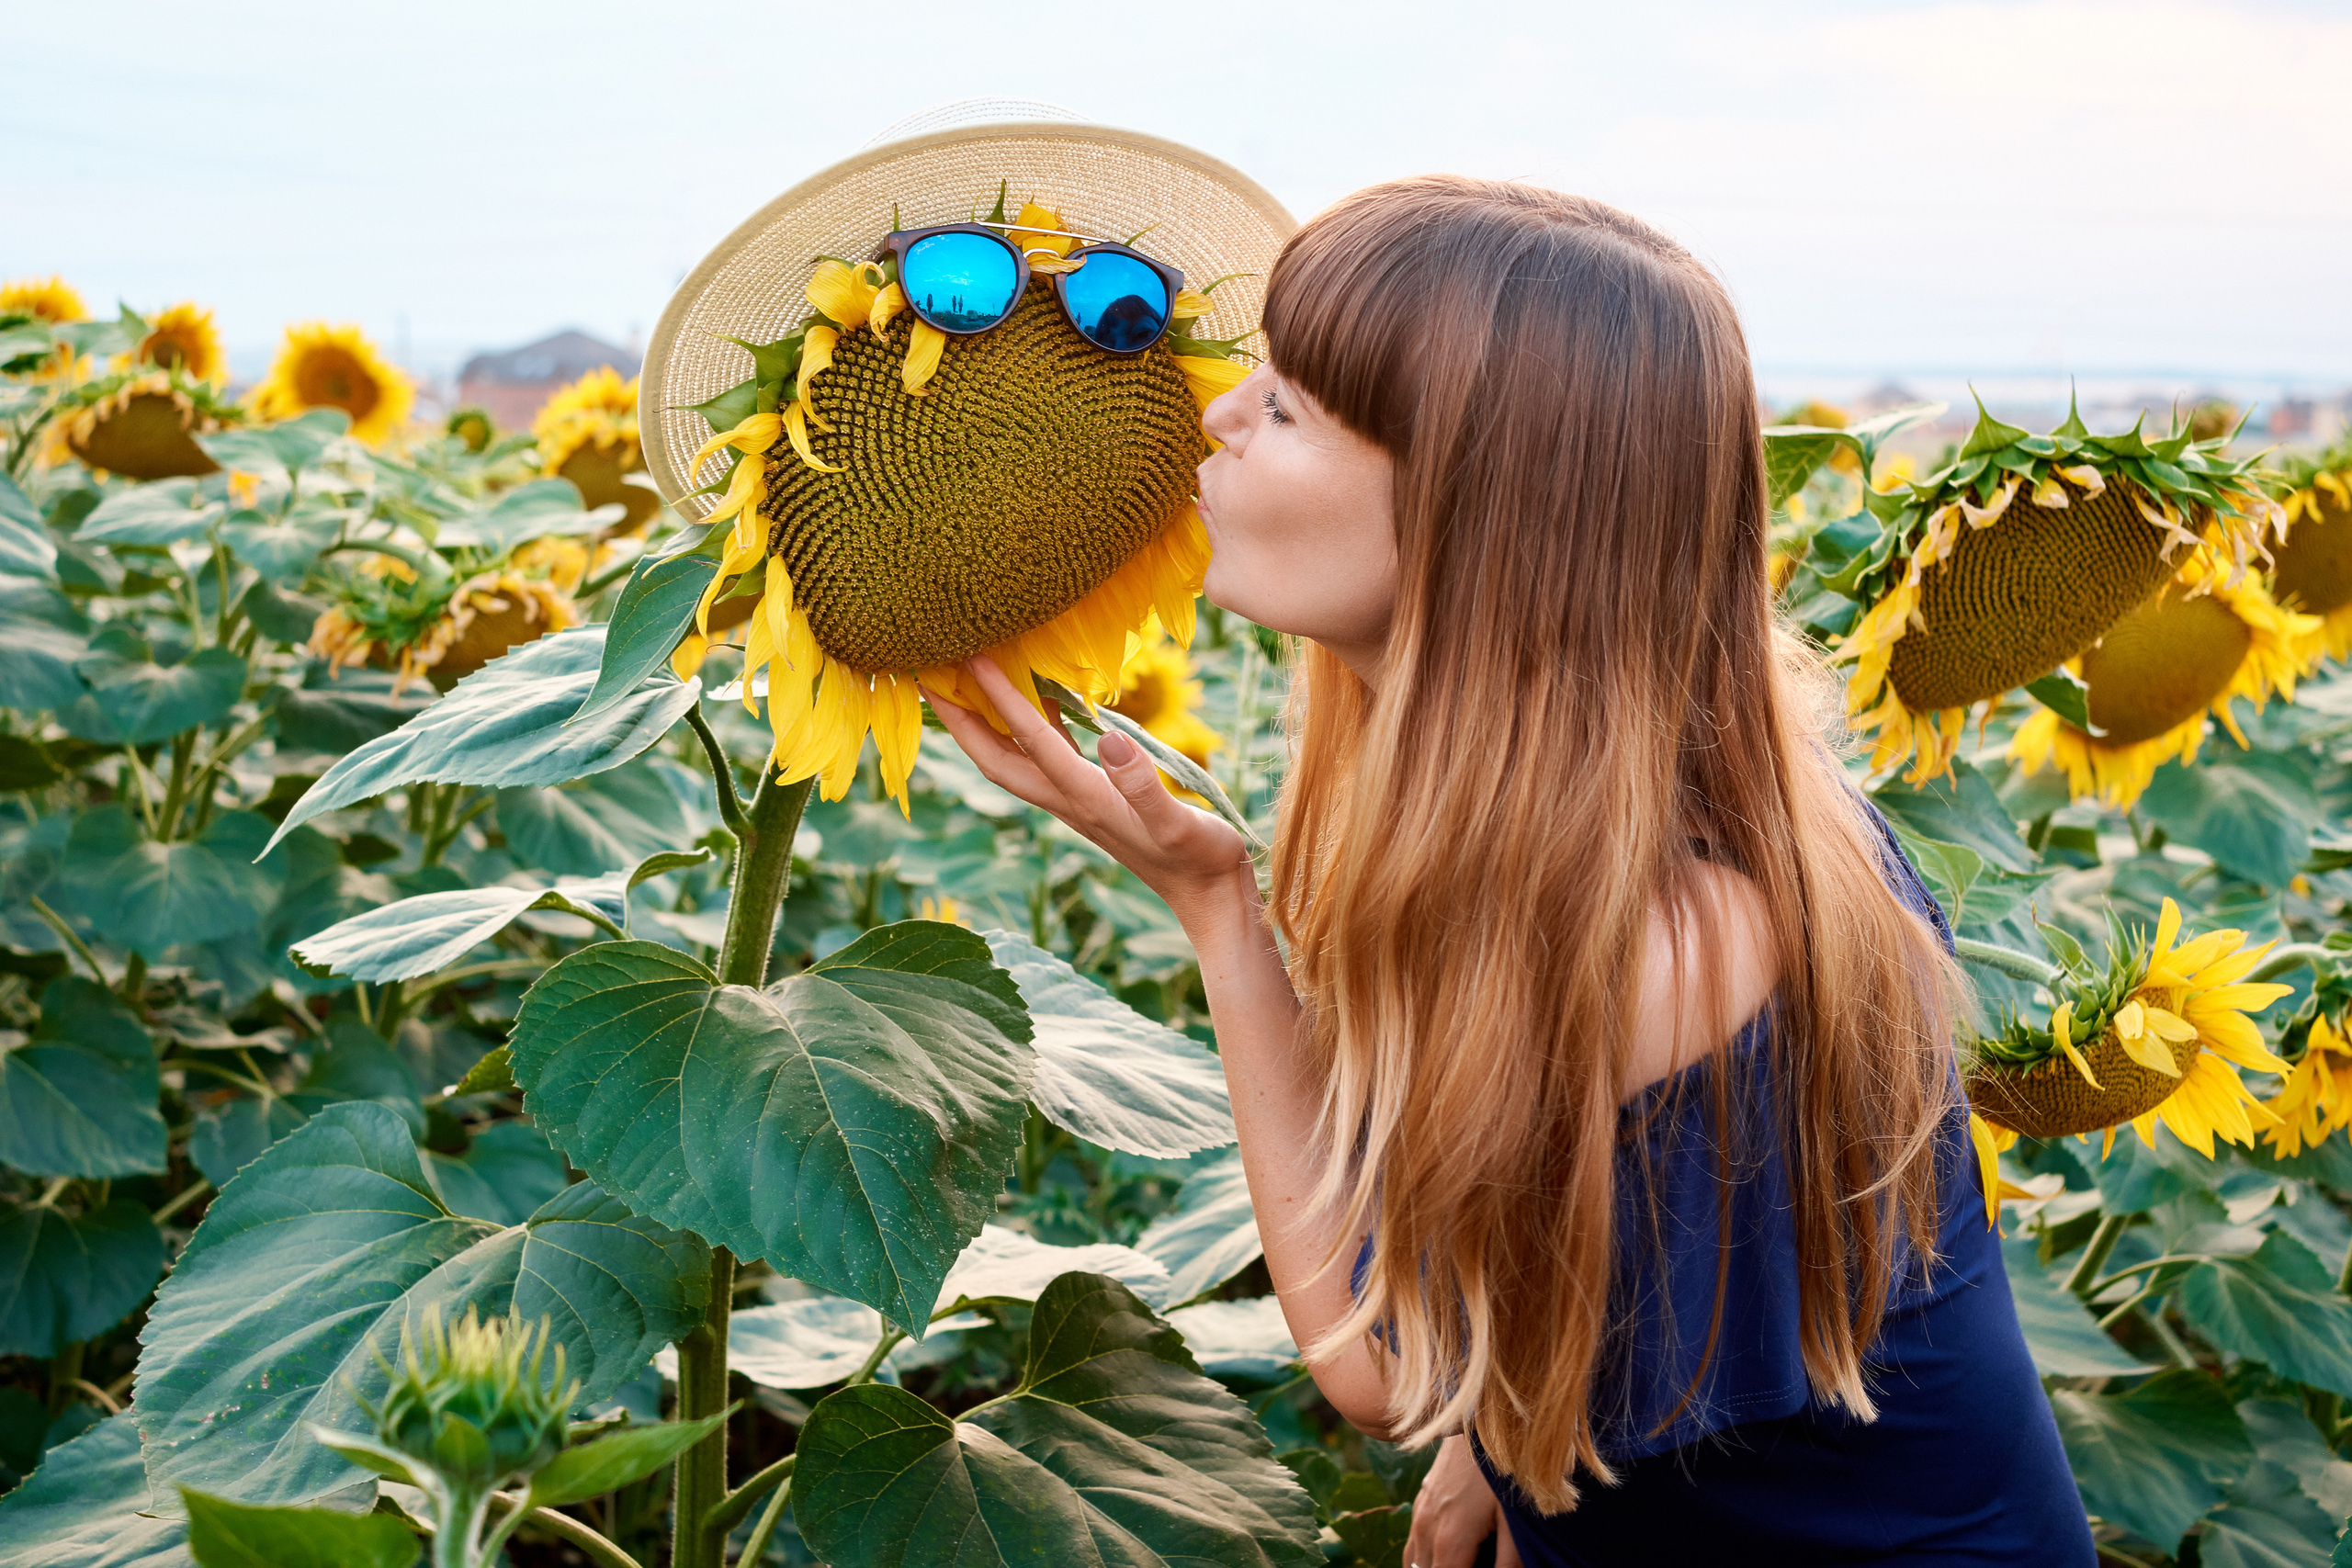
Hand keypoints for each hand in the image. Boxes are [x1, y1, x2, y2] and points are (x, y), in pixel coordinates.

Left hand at [921, 657, 1252, 919]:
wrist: (1209, 896)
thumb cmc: (1200, 859)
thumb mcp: (1178, 823)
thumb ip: (1143, 784)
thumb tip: (1110, 738)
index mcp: (1084, 798)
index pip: (1029, 740)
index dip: (1000, 697)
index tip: (971, 657)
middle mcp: (1069, 799)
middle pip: (995, 755)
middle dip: (958, 717)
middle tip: (927, 672)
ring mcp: (1077, 799)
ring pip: (1015, 754)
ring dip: (984, 720)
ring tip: (963, 678)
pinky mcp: (1094, 796)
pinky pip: (1048, 751)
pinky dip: (1031, 721)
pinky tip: (1037, 695)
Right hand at [1405, 1435, 1519, 1567]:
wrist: (1478, 1415)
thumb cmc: (1503, 1469)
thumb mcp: (1514, 1519)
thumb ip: (1509, 1562)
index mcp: (1450, 1541)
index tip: (1482, 1566)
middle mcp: (1426, 1530)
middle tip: (1475, 1560)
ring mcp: (1420, 1513)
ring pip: (1415, 1563)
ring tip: (1464, 1559)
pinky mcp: (1422, 1499)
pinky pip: (1413, 1543)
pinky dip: (1426, 1557)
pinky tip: (1450, 1553)